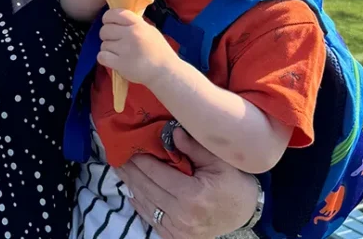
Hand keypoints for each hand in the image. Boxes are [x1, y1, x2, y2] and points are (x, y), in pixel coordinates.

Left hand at [97, 9, 176, 87]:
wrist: (166, 72)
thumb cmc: (158, 51)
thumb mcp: (149, 31)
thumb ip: (134, 24)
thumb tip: (117, 19)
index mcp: (138, 24)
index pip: (114, 14)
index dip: (108, 18)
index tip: (109, 24)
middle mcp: (131, 34)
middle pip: (105, 30)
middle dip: (107, 36)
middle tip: (115, 42)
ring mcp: (126, 49)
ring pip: (103, 44)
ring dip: (108, 49)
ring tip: (119, 53)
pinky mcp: (121, 64)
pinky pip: (101, 56)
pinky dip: (105, 59)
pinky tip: (113, 60)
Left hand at [116, 127, 259, 238]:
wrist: (245, 213)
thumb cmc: (233, 183)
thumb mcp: (219, 161)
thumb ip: (194, 147)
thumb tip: (171, 133)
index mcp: (192, 196)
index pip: (155, 173)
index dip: (140, 159)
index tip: (129, 146)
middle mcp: (182, 216)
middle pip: (146, 188)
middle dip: (130, 171)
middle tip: (118, 156)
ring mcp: (178, 230)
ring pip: (146, 204)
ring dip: (131, 186)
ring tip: (121, 170)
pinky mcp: (176, 237)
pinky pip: (152, 219)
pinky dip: (140, 204)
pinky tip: (132, 191)